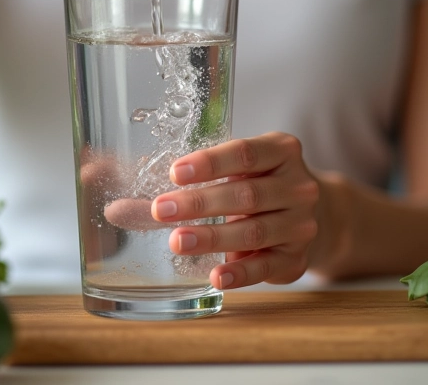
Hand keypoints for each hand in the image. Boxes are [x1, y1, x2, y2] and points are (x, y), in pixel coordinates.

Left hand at [150, 133, 320, 289]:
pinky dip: (240, 273)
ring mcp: (301, 224)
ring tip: (177, 242)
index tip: (174, 172)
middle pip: (246, 194)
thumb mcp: (233, 169)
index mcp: (281, 150)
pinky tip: (216, 276)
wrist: (318, 215)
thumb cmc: (258, 182)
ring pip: (254, 232)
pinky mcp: (296, 259)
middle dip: (200, 203)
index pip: (245, 153)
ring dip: (213, 238)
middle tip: (161, 211)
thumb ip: (181, 179)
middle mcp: (297, 186)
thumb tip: (109, 198)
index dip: (209, 162)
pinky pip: (267, 267)